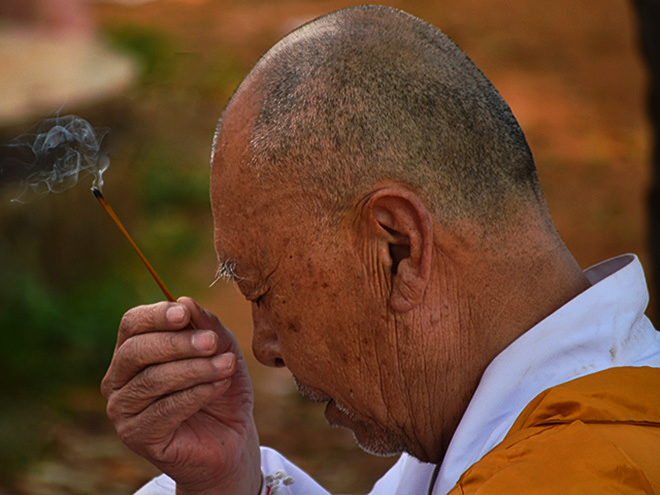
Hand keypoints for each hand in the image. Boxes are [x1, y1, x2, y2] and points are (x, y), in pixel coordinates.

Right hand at [101, 297, 260, 494]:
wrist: (231, 435)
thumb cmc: (220, 386)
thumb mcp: (222, 349)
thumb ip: (206, 325)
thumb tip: (184, 300)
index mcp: (134, 350)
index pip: (132, 324)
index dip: (156, 315)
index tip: (185, 314)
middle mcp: (119, 379)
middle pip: (136, 350)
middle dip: (177, 343)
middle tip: (212, 343)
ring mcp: (123, 409)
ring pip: (153, 380)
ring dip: (195, 369)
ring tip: (227, 365)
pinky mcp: (136, 436)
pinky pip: (164, 409)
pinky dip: (196, 393)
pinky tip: (219, 386)